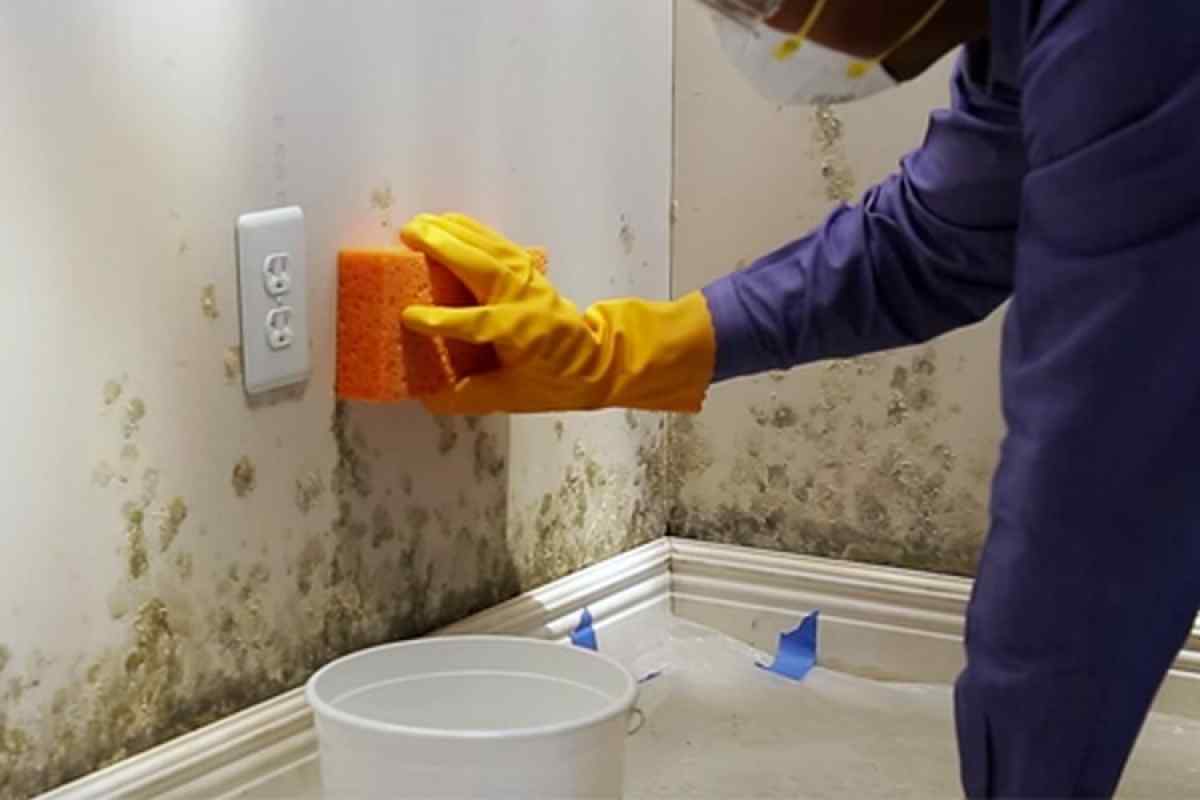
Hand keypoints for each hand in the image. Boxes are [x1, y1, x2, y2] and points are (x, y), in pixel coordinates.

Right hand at [400, 212, 715, 413]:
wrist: (595, 361)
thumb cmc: (553, 382)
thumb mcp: (511, 399)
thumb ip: (468, 397)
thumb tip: (425, 398)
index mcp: (521, 335)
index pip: (477, 323)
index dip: (441, 320)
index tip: (408, 316)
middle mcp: (524, 300)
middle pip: (482, 267)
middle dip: (444, 247)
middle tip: (406, 235)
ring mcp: (528, 279)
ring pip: (488, 246)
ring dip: (453, 231)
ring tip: (418, 224)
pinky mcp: (528, 268)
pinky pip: (496, 242)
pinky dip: (470, 229)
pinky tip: (447, 222)